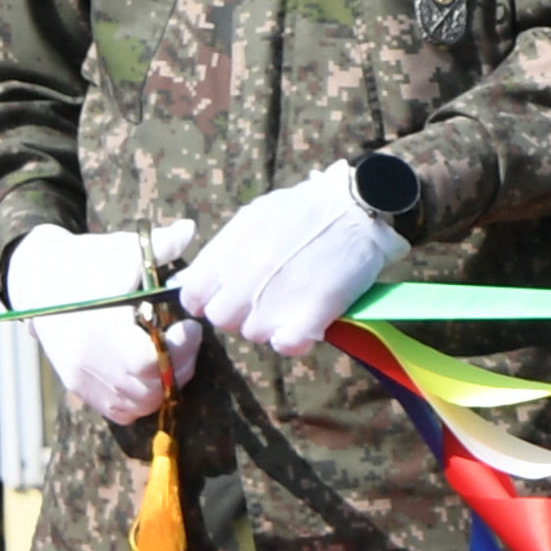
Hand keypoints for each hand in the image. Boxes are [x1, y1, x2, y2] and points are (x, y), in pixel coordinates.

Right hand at [13, 219, 202, 428]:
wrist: (39, 279)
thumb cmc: (87, 262)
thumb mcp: (122, 250)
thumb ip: (159, 245)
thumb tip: (189, 228)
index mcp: (100, 329)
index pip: (149, 362)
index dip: (180, 349)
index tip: (187, 326)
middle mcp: (88, 361)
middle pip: (149, 388)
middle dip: (178, 365)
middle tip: (184, 339)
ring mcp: (82, 378)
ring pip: (138, 404)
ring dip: (163, 384)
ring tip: (170, 353)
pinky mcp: (78, 386)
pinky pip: (120, 410)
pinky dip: (141, 398)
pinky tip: (150, 370)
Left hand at [172, 164, 413, 355]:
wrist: (358, 205)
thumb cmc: (307, 207)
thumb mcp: (254, 216)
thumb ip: (224, 249)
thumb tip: (197, 277)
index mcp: (227, 253)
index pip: (193, 296)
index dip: (210, 299)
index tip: (229, 295)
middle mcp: (242, 280)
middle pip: (222, 319)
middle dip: (240, 312)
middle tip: (267, 299)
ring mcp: (272, 302)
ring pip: (253, 333)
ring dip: (271, 324)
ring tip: (294, 302)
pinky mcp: (307, 317)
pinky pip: (285, 346)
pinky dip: (294, 338)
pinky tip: (307, 321)